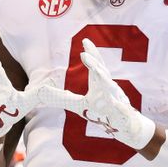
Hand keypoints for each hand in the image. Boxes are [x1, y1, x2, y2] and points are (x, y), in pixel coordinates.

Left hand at [38, 38, 154, 149]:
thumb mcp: (79, 105)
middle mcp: (109, 89)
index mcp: (100, 84)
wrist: (125, 125)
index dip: (91, 53)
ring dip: (104, 78)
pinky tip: (117, 104)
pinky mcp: (121, 114)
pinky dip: (120, 107)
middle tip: (85, 52)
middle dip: (94, 62)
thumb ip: (62, 97)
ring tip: (96, 69)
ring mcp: (116, 101)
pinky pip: (121, 111)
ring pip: (110, 88)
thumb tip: (42, 92)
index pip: (95, 65)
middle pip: (102, 72)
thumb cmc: (103, 111)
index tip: (84, 41)